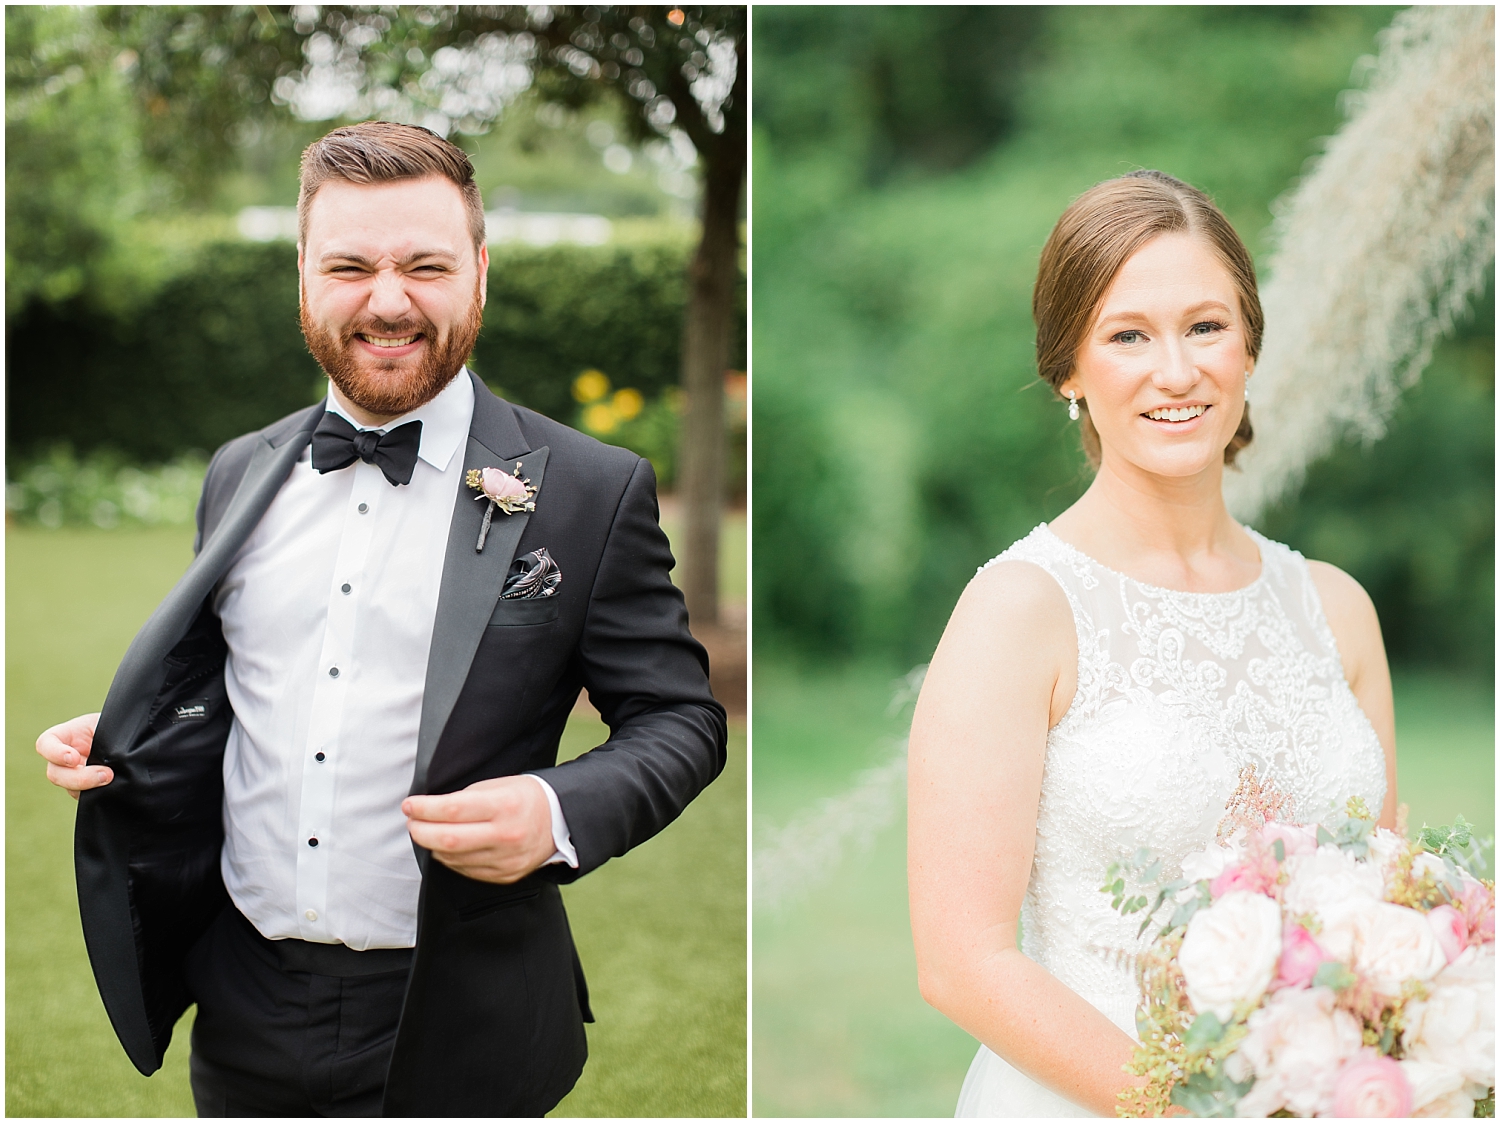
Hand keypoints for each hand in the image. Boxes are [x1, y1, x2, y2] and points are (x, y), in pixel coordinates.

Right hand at [36, 713, 110, 799]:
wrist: (132, 741)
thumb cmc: (118, 727)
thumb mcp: (109, 725)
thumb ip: (104, 737)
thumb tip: (111, 757)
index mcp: (65, 737)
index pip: (45, 744)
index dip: (54, 753)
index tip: (74, 758)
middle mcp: (65, 759)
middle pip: (55, 774)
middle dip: (79, 778)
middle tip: (106, 774)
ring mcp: (75, 775)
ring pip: (70, 789)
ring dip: (89, 788)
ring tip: (111, 780)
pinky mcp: (88, 789)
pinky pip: (87, 798)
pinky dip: (97, 795)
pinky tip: (112, 789)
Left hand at [403, 776, 553, 884]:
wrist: (560, 822)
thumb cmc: (526, 798)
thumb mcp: (500, 786)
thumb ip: (467, 798)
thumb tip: (432, 809)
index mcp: (504, 806)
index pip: (452, 809)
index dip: (424, 808)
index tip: (409, 805)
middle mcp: (505, 835)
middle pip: (448, 839)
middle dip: (420, 831)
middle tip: (411, 822)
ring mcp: (505, 859)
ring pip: (453, 858)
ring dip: (432, 845)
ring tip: (428, 832)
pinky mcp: (504, 875)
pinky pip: (466, 870)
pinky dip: (450, 858)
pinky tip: (447, 847)